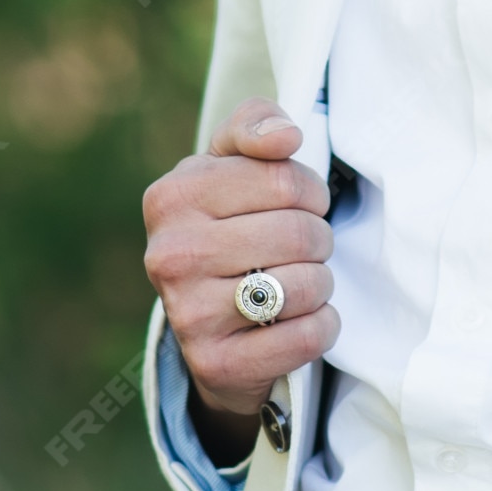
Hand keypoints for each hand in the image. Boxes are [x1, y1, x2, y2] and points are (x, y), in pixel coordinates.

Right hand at [142, 98, 336, 456]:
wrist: (207, 325)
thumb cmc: (228, 225)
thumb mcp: (231, 164)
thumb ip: (255, 126)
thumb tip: (286, 136)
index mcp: (172, 196)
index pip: (286, 179)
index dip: (310, 192)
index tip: (299, 205)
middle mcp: (170, 255)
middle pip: (300, 232)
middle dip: (318, 240)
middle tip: (302, 249)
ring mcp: (188, 314)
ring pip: (307, 284)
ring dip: (320, 284)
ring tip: (297, 282)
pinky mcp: (217, 364)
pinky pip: (308, 335)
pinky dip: (321, 326)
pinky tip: (298, 320)